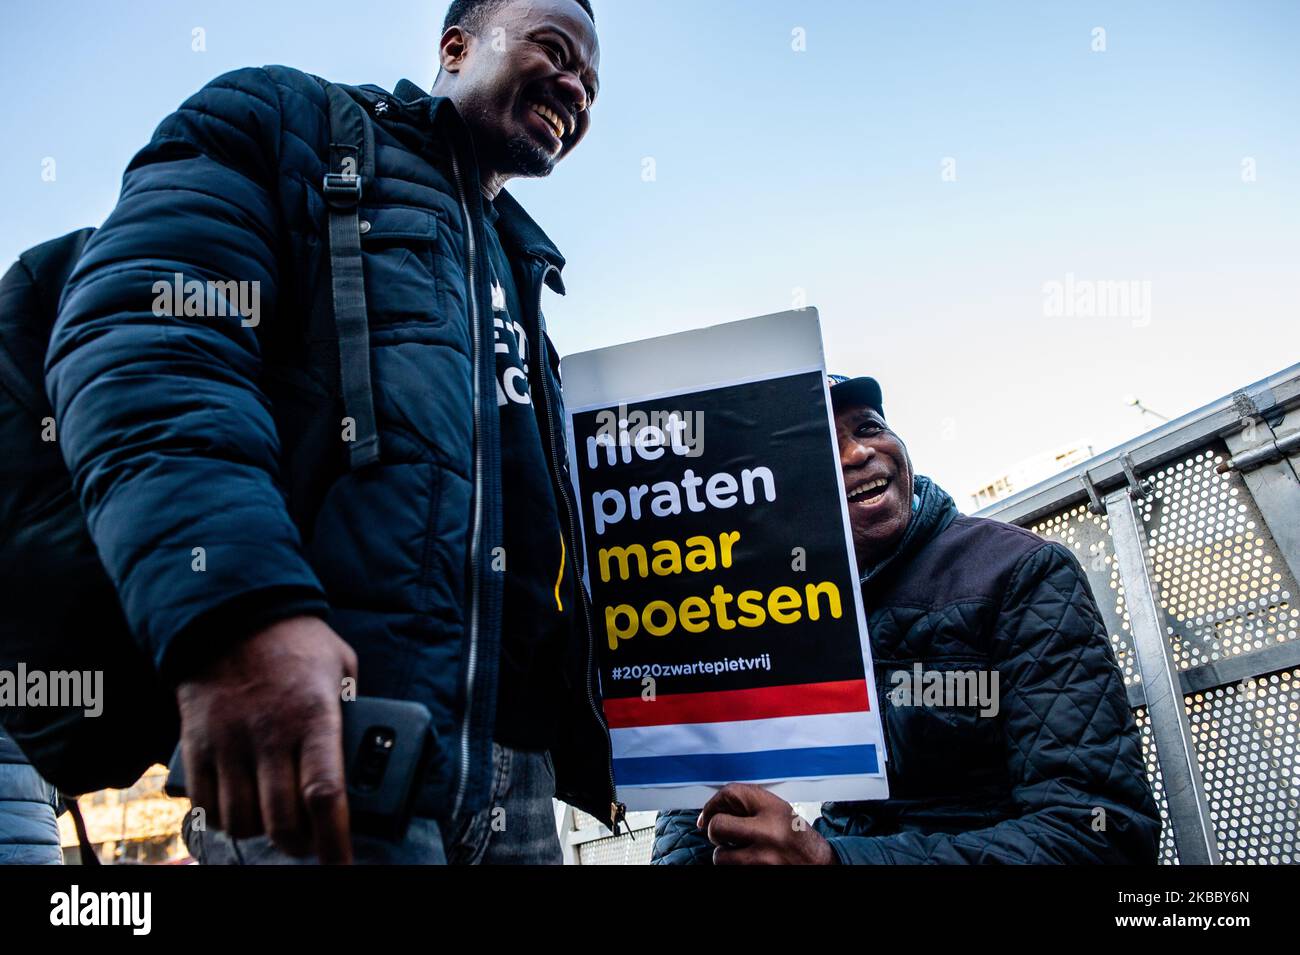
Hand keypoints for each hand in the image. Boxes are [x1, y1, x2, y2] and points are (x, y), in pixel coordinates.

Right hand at [176, 615, 357, 862]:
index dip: (334, 839)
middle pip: (280, 821)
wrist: (230, 611)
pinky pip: (205, 804)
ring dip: (262, 833)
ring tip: (277, 824)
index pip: (323, 794)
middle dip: (300, 844)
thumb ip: (352, 709)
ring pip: (241, 820)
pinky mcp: (196, 744)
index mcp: (313, 715)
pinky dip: (223, 819)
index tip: (342, 863)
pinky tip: (241, 808)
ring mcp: (228, 742)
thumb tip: (365, 748)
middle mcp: (268, 735)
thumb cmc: (296, 640)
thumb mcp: (342, 665)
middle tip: (311, 842)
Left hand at [697, 783, 837, 864]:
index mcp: (775, 809)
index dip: (712, 804)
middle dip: (714, 831)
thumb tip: (709, 813)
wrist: (821, 865)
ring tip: (741, 853)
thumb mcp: (779, 812)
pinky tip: (749, 863)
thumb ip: (750, 806)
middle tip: (721, 835)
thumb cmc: (796, 837)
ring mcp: (765, 859)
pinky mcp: (760, 875)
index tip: (706, 816)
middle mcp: (770, 833)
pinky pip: (732, 870)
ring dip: (724, 856)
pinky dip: (735, 867)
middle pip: (718, 825)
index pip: (731, 793)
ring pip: (720, 856)